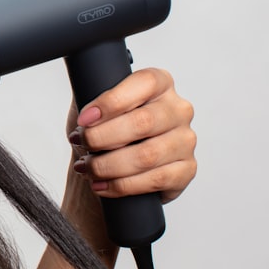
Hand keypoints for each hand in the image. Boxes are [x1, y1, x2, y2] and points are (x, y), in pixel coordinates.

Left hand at [67, 68, 196, 202]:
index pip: (144, 83)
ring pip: (147, 155)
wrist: (113, 164)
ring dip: (108, 165)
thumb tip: (81, 84)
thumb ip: (91, 90)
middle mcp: (178, 109)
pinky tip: (102, 184)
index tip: (84, 119)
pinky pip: (155, 180)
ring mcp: (186, 140)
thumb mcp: (94, 103)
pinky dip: (122, 185)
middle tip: (81, 143)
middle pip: (142, 122)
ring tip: (87, 167)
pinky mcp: (187, 170)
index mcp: (160, 84)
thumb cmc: (105, 128)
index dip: (111, 102)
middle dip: (103, 137)